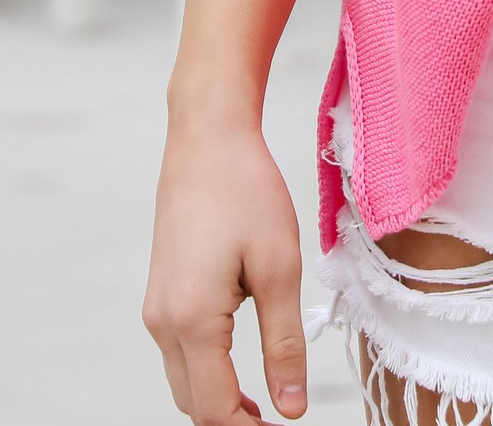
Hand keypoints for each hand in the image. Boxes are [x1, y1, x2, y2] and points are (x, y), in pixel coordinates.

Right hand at [143, 119, 307, 423]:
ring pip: (183, 380)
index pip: (214, 409)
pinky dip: (205, 369)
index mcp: (191, 320)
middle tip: (277, 417)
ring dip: (217, 398)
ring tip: (263, 402)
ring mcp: (155, 308)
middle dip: (231, 420)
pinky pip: (178, 352)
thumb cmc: (247, 193)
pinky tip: (237, 363)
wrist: (207, 139)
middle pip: (193, 403)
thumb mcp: (279, 267)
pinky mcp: (160, 294)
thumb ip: (284, 343)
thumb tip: (291, 408)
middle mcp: (162, 322)